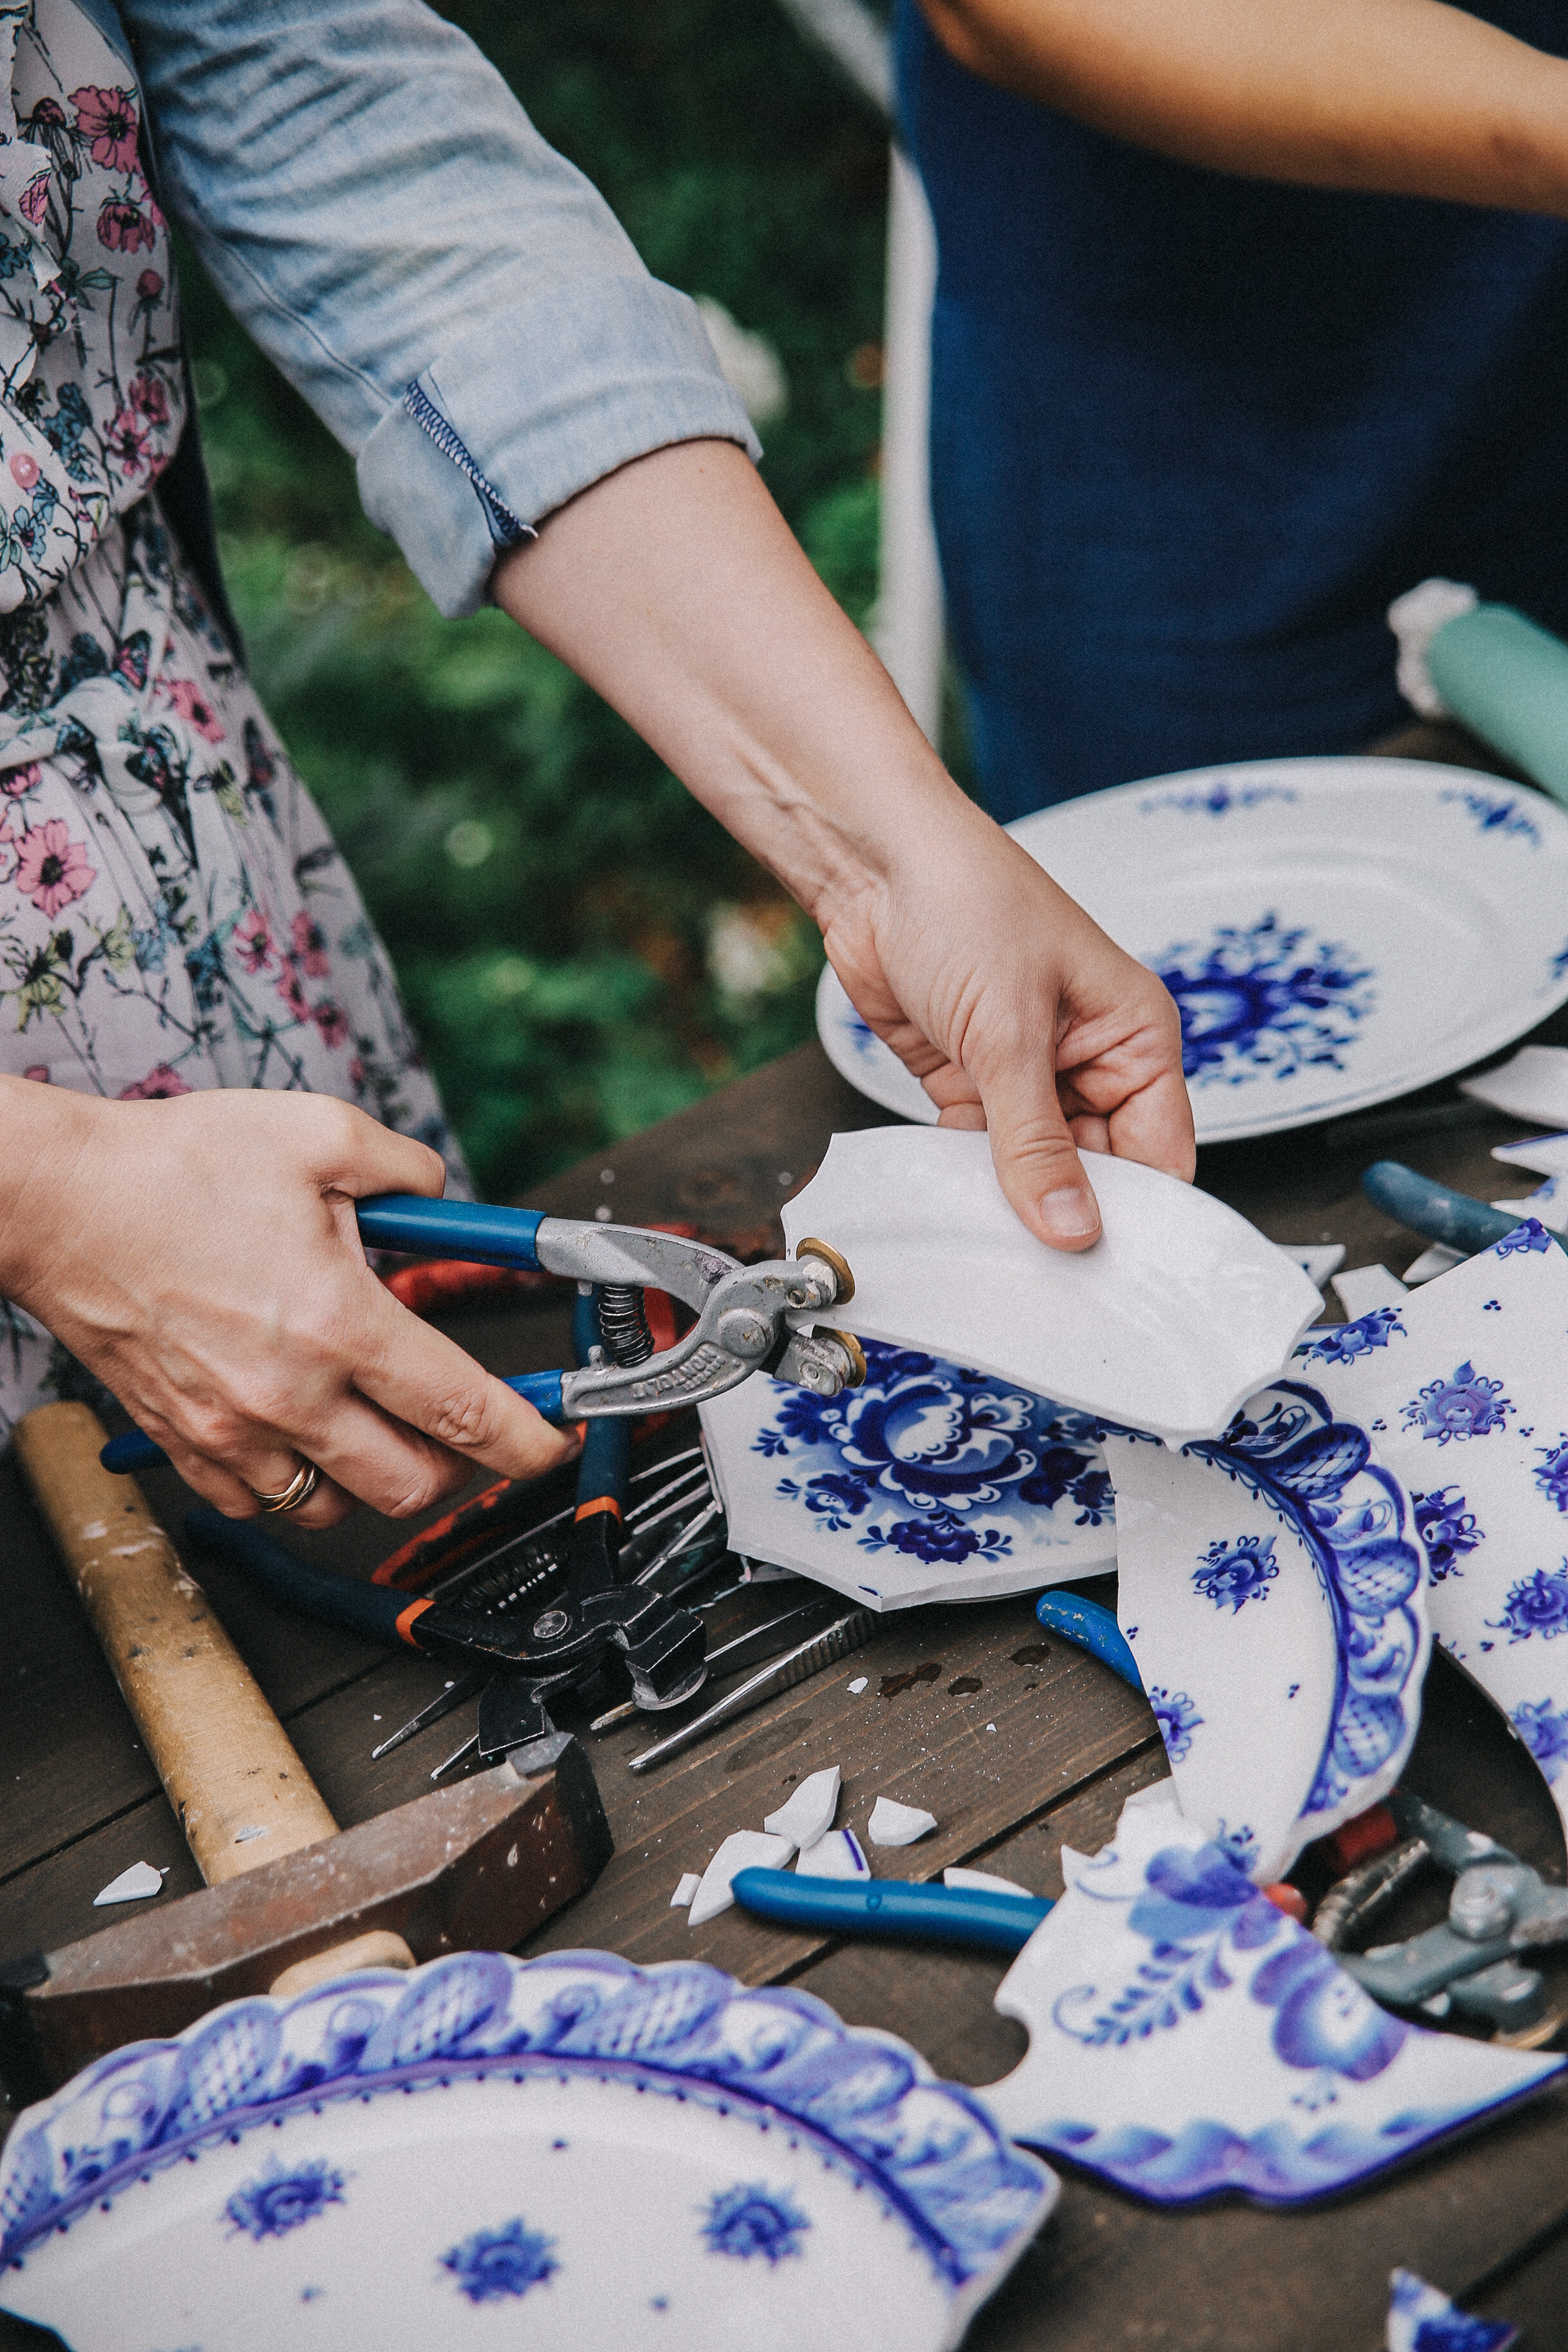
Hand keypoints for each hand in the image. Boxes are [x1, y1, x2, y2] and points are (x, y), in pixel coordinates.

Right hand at [0, 1081, 577, 1526]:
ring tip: (376, 1421)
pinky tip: (303, 1431)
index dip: (526, 1441)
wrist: (60, 1202)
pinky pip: (262, 1503)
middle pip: (412, 1484)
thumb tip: (440, 1196)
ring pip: (338, 1507)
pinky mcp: (185, 1444)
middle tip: (460, 1422)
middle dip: (457, 1464)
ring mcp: (232, 1430)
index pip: (465, 1410)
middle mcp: (289, 1392)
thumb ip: (404, 1169)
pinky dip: (297, 1484)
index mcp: (338, 1321)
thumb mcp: (319, 1134)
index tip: (549, 1447)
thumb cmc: (174, 1166)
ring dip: (375, 1477)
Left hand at [821, 796, 1192, 1248]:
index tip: (1113, 1274)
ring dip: (1010, 1199)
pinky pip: (980, 1151)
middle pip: (1097, 1171)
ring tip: (994, 1243)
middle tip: (1045, 1273)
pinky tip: (952, 1199)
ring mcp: (1027, 1073)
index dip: (1141, 1215)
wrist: (873, 865)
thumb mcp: (1009, 1033)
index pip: (1160, 1153)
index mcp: (1133, 1036)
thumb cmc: (966, 901)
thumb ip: (1035, 1140)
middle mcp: (1089, 1059)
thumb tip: (1071, 1225)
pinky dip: (966, 1176)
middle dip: (1068, 1214)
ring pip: (1034, 1168)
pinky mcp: (970, 1080)